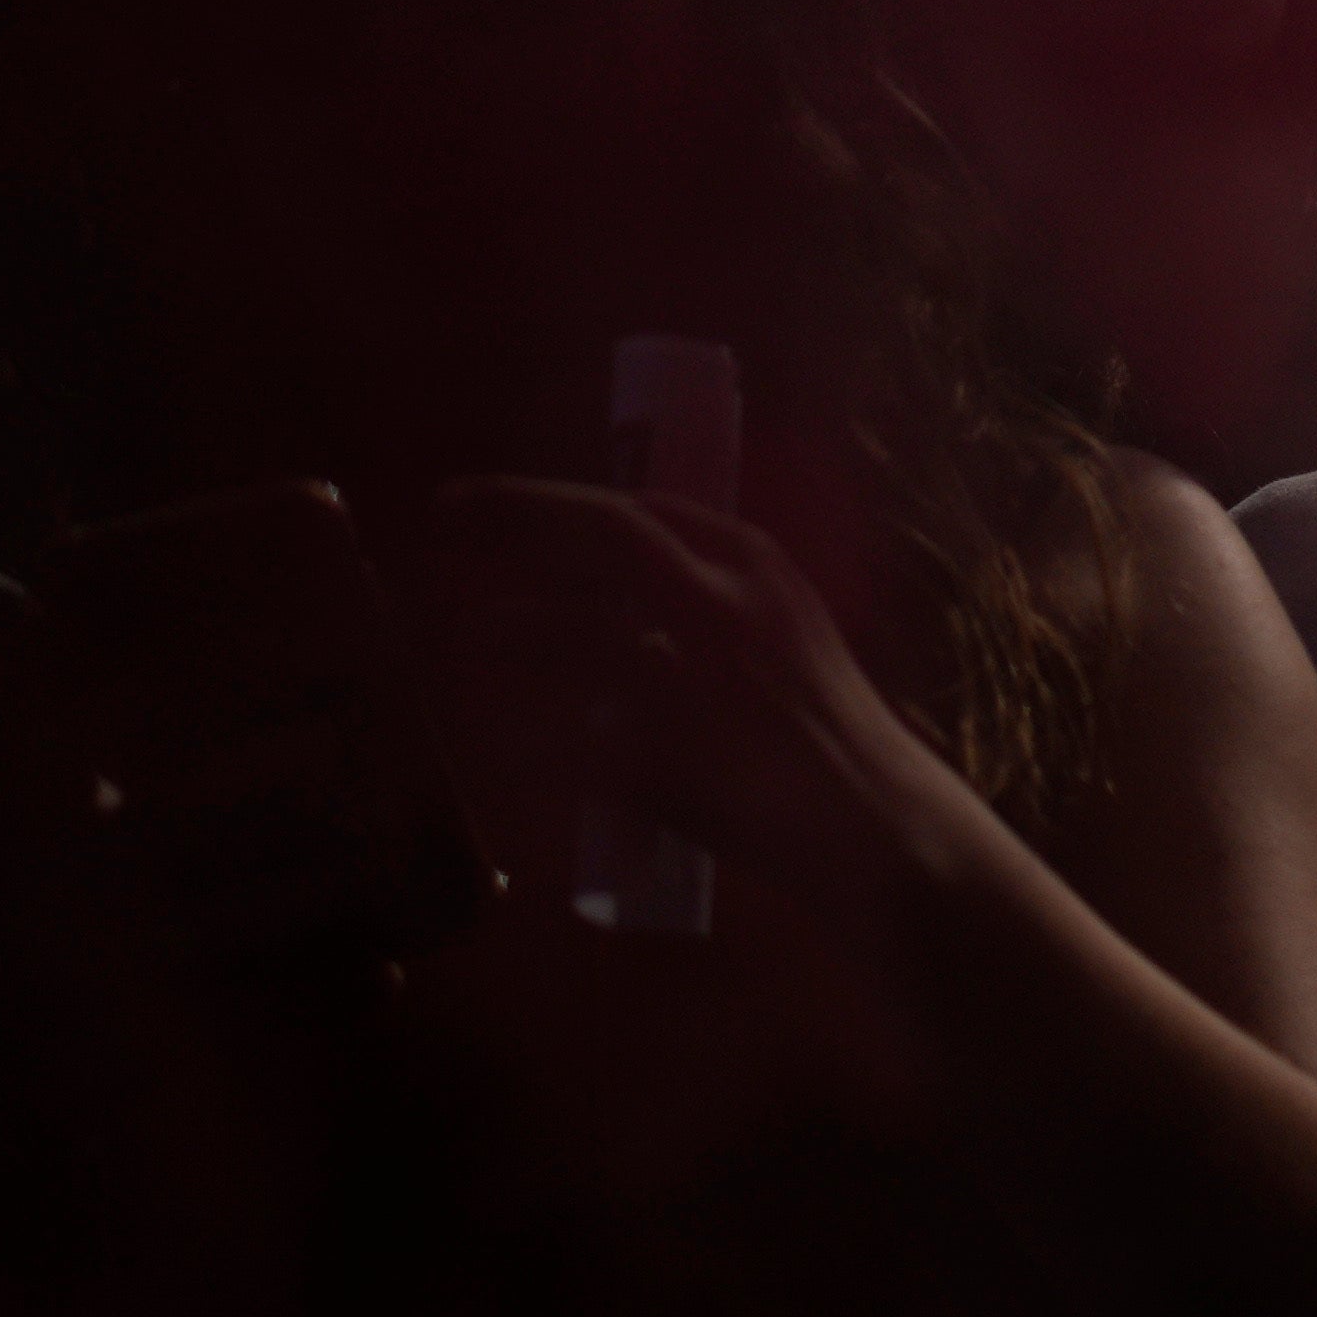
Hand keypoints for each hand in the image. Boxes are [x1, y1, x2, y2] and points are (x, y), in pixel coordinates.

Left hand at [391, 472, 991, 1009]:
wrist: (873, 817)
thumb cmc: (826, 727)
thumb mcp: (781, 630)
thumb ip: (707, 598)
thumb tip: (611, 587)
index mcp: (758, 566)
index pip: (635, 508)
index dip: (546, 499)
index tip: (486, 503)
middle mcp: (727, 603)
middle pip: (600, 535)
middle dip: (513, 516)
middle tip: (444, 516)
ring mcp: (698, 676)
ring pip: (571, 632)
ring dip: (506, 629)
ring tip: (464, 633)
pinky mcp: (669, 756)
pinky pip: (566, 739)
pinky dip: (524, 737)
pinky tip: (498, 739)